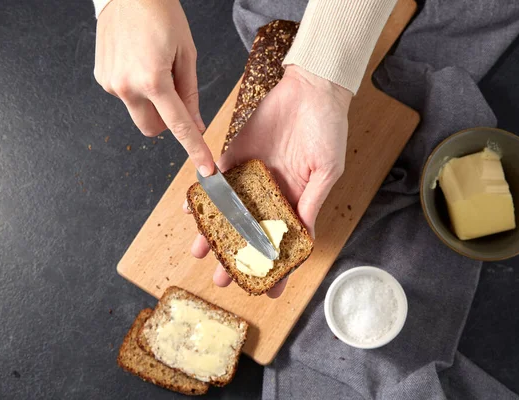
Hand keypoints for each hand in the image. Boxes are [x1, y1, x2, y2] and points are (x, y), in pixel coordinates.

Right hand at [94, 0, 213, 175]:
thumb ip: (190, 94)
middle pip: (154, 129)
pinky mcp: (101, 78)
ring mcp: (110, 83)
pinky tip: (139, 64)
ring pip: (139, 113)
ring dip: (152, 104)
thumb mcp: (187, 55)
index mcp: (152, 80)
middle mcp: (126, 86)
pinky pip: (126, 97)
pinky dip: (137, 90)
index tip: (206, 168)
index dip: (194, 148)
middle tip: (176, 96)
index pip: (179, 125)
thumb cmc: (162, 16)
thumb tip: (195, 125)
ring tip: (155, 69)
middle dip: (168, 123)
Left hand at [185, 65, 351, 297]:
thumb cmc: (327, 129)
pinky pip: (216, 179)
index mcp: (295, 200)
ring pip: (229, 211)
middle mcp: (270, 192)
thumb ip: (311, 204)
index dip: (277, 267)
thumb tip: (304, 238)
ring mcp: (251, 175)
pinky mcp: (235, 156)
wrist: (310, 88)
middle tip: (224, 277)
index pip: (283, 240)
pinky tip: (191, 210)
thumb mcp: (326, 172)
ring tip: (201, 251)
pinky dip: (203, 194)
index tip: (268, 290)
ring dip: (214, 231)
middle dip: (236, 255)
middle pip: (250, 231)